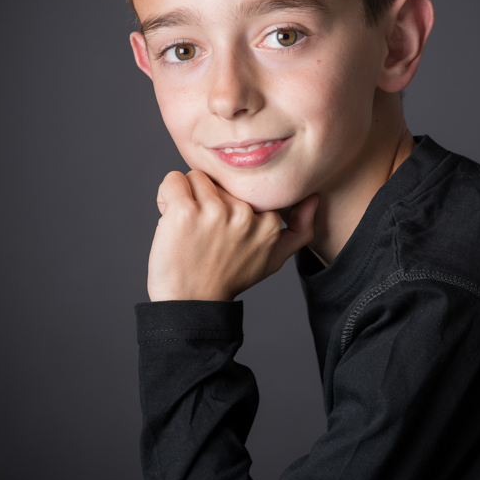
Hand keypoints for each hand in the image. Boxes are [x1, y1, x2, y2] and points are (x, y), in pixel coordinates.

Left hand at [147, 170, 317, 301]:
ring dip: (187, 197)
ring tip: (188, 226)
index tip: (223, 229)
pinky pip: (173, 180)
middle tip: (204, 231)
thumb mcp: (273, 258)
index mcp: (269, 222)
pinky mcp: (185, 212)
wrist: (192, 303)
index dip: (230, 203)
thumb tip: (313, 198)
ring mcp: (215, 212)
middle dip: (208, 199)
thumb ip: (299, 230)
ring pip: (196, 176)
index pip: (246, 185)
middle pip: (220, 179)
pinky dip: (166, 195)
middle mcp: (245, 214)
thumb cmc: (228, 278)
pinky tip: (171, 218)